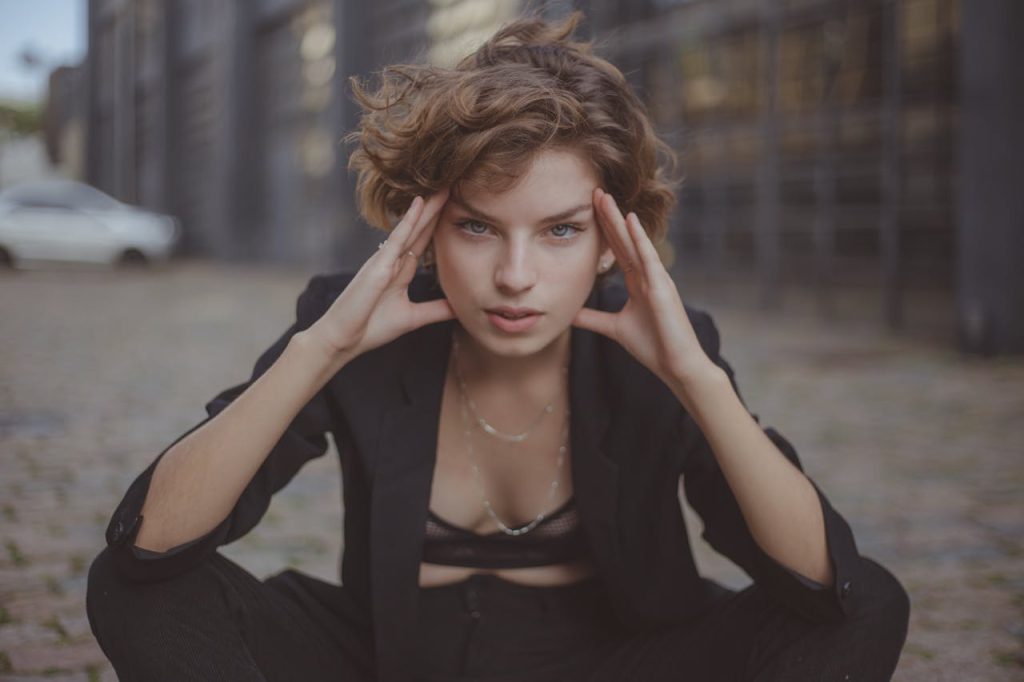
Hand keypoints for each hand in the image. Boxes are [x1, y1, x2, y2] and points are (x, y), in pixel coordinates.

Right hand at [306, 189, 454, 359]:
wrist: (342, 339)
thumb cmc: (370, 328)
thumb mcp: (413, 318)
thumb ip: (436, 310)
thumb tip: (461, 306)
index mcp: (399, 272)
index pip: (423, 242)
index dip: (437, 224)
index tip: (456, 207)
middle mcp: (391, 261)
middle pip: (418, 229)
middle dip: (435, 209)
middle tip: (454, 186)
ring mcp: (384, 260)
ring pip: (410, 228)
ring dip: (427, 208)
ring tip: (444, 187)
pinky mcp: (378, 266)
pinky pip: (396, 239)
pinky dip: (408, 221)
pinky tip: (419, 204)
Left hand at [572, 187, 718, 387]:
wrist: (676, 365)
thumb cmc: (652, 346)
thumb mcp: (613, 328)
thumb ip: (592, 318)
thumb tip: (569, 313)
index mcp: (638, 282)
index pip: (617, 249)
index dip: (604, 229)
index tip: (588, 209)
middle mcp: (648, 275)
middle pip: (624, 240)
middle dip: (609, 216)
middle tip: (594, 191)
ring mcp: (657, 278)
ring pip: (634, 243)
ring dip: (619, 220)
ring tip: (605, 198)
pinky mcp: (663, 287)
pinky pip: (648, 258)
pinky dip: (639, 239)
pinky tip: (629, 221)